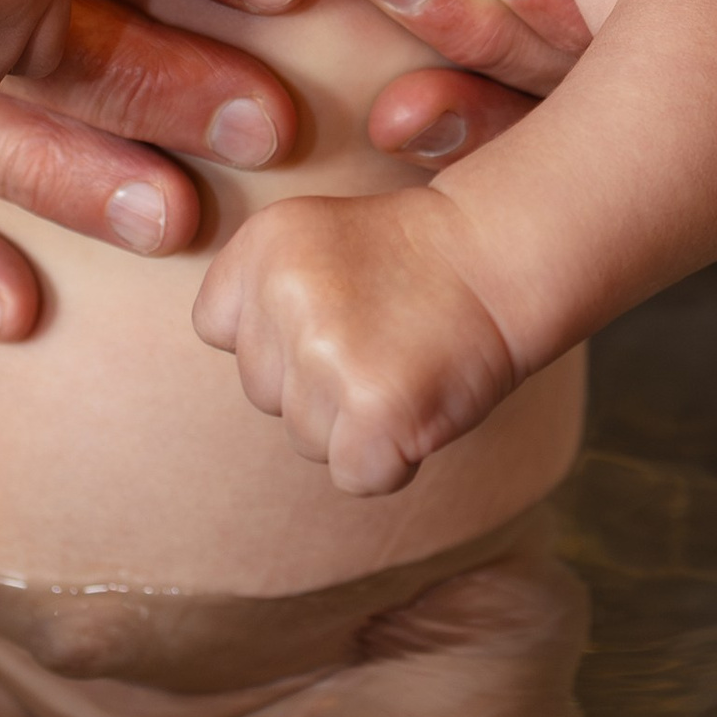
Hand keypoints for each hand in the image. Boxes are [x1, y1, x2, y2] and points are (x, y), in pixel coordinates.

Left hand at [193, 188, 516, 496]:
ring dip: (354, 422)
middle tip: (381, 339)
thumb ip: (262, 294)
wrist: (500, 259)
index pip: (216, 327)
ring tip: (404, 365)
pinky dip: (390, 459)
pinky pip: (353, 474)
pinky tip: (419, 405)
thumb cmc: (415, 264)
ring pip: (304, 436)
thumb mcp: (316, 242)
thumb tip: (250, 378)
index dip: (272, 335)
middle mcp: (285, 293)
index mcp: (263, 242)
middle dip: (316, 383)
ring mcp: (327, 352)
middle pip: (262, 390)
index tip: (332, 312)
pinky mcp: (373, 409)